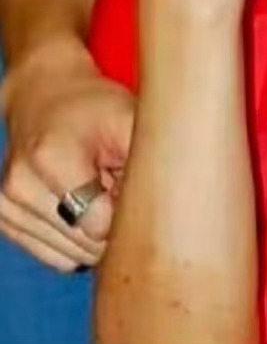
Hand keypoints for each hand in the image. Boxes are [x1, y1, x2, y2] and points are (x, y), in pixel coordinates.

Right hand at [0, 38, 131, 270]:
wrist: (45, 94)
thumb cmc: (95, 107)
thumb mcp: (131, 120)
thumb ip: (148, 166)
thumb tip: (167, 217)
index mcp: (51, 158)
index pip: (100, 226)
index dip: (125, 207)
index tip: (127, 179)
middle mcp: (21, 185)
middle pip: (85, 244)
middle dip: (110, 219)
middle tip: (112, 180)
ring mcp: (8, 205)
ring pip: (71, 254)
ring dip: (92, 231)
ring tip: (95, 187)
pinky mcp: (5, 219)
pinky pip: (54, 255)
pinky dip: (73, 238)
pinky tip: (79, 203)